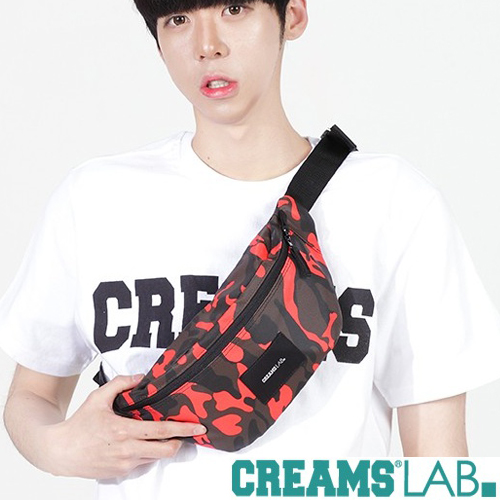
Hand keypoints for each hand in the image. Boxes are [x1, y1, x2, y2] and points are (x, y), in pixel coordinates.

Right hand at [45, 374, 205, 478]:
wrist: (60, 452)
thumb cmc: (79, 425)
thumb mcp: (99, 397)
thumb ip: (121, 384)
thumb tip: (141, 377)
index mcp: (124, 431)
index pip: (161, 431)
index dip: (183, 429)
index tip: (197, 426)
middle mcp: (128, 450)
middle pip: (166, 450)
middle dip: (179, 442)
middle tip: (184, 432)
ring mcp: (125, 464)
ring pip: (156, 458)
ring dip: (163, 447)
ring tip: (161, 435)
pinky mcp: (120, 473)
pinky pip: (143, 464)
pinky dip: (148, 454)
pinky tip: (141, 443)